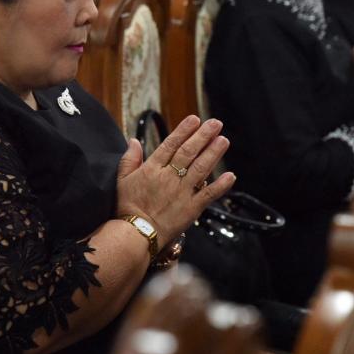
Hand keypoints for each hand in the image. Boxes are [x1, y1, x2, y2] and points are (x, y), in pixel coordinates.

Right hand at [116, 115, 235, 245]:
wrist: (136, 234)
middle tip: (216, 123)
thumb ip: (129, 159)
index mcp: (152, 169)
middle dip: (203, 136)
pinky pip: (208, 194)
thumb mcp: (122, 180)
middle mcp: (169, 177)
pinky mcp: (191, 208)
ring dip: (214, 153)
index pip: (170, 144)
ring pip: (201, 168)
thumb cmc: (127, 208)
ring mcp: (182, 192)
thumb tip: (133, 141)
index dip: (184, 131)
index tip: (195, 119)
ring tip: (224, 140)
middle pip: (189, 152)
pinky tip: (231, 175)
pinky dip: (221, 185)